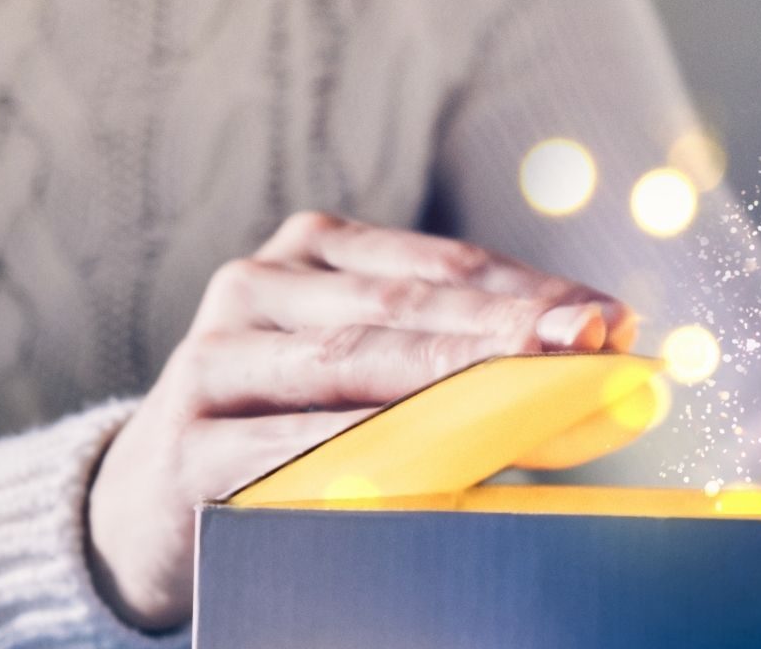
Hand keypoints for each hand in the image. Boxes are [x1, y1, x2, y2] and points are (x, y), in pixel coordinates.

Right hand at [85, 212, 635, 630]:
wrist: (146, 508)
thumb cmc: (290, 428)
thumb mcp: (367, 374)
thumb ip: (456, 356)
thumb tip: (592, 355)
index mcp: (313, 254)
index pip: (445, 266)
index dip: (533, 291)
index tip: (613, 320)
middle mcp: (257, 288)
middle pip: (407, 309)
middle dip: (510, 329)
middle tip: (593, 344)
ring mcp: (215, 361)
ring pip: (354, 366)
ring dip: (455, 381)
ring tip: (537, 393)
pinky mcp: (188, 445)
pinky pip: (295, 447)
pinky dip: (370, 451)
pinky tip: (435, 458)